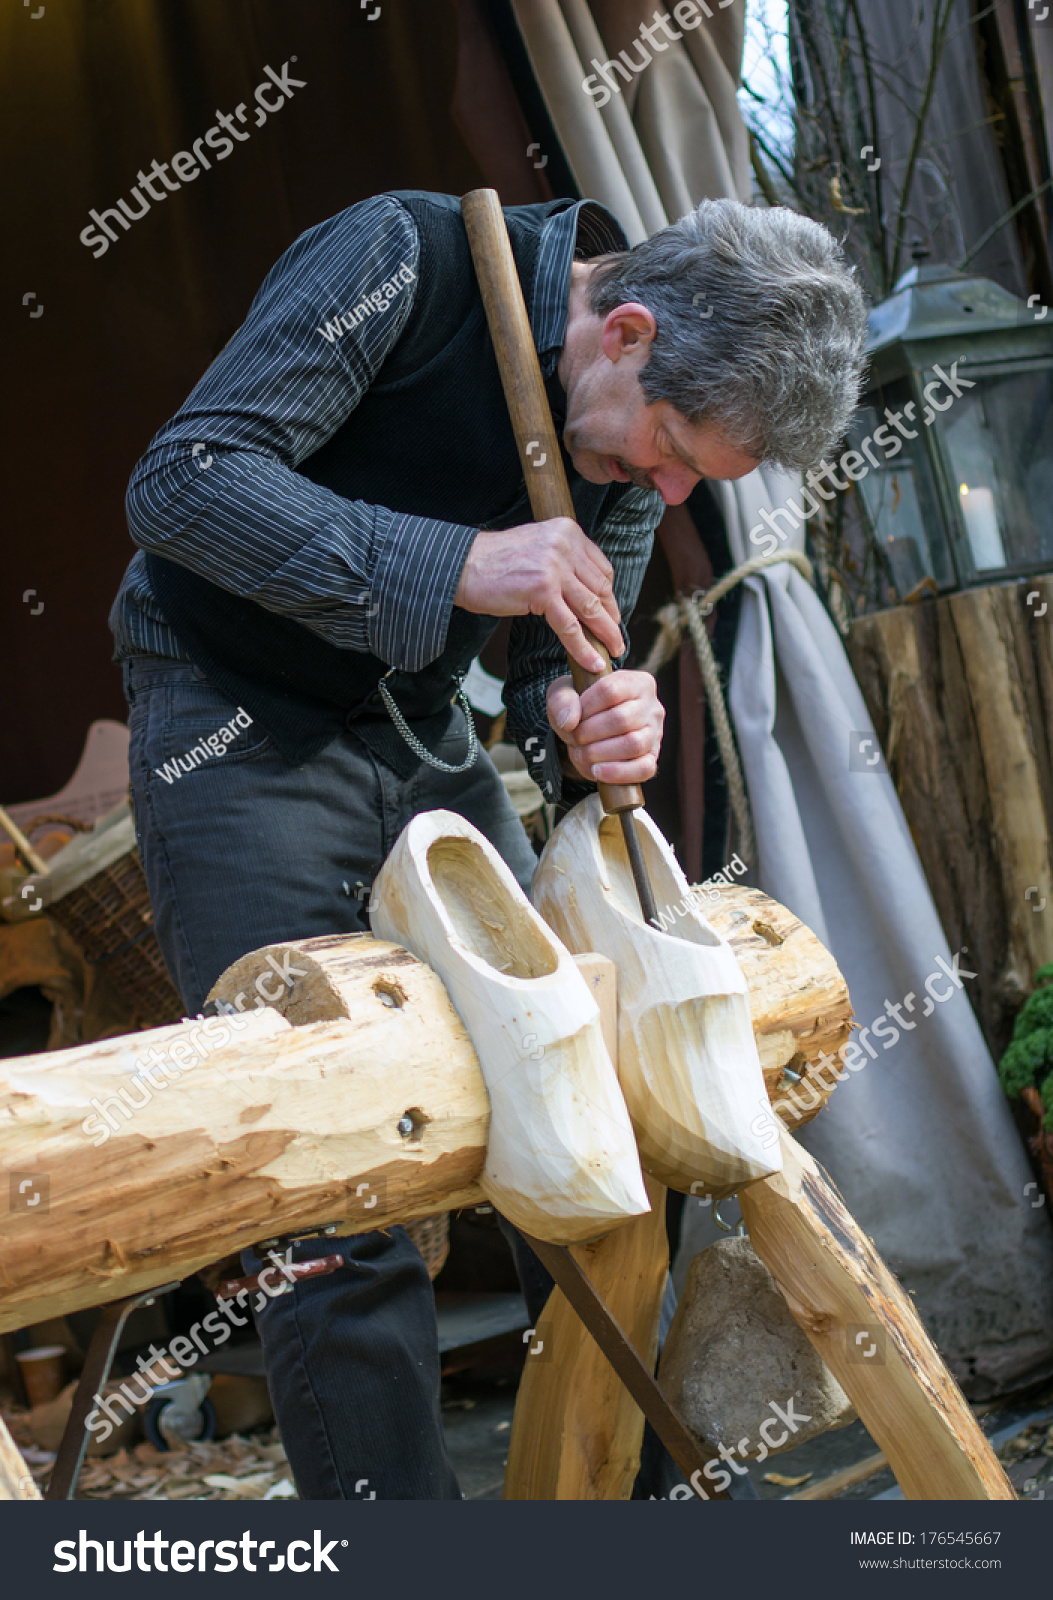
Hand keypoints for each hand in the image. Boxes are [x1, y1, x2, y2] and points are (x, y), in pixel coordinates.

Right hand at [454, 519, 622, 674]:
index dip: (609, 596)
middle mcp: (565, 545)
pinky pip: (570, 625)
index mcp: (567, 531)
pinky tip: (592, 660)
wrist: (462, 565)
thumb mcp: (536, 548)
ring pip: (590, 607)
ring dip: (605, 634)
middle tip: (616, 637)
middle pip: (600, 588)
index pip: (601, 569)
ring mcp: (555, 567)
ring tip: (613, 650)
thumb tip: (582, 589)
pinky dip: (583, 647)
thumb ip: (561, 560)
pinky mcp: (542, 591)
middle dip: (610, 617)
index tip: (611, 614)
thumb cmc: (494, 561)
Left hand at [547, 670, 664, 785]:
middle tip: (575, 737)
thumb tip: (569, 721)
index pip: (611, 691)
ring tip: (583, 753)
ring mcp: (655, 734)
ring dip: (599, 752)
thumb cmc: (581, 707)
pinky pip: (644, 769)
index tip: (573, 717)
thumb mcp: (564, 694)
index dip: (586, 707)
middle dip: (589, 732)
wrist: (588, 732)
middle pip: (622, 719)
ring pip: (634, 744)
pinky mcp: (652, 759)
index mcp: (636, 682)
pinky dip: (617, 772)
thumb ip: (562, 700)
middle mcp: (651, 706)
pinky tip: (597, 770)